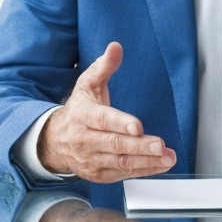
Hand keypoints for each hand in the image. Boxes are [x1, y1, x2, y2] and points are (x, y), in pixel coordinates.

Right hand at [40, 42, 176, 181]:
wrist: (54, 141)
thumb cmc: (78, 109)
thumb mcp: (87, 84)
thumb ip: (104, 66)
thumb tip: (116, 47)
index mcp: (83, 115)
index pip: (102, 120)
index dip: (120, 123)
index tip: (138, 126)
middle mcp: (85, 140)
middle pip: (114, 144)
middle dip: (139, 146)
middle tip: (160, 145)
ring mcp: (91, 160)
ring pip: (120, 163)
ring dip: (146, 161)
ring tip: (167, 157)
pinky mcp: (99, 174)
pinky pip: (122, 174)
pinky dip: (143, 170)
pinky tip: (160, 165)